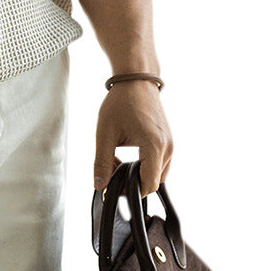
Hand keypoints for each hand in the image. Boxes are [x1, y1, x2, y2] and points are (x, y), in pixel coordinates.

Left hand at [93, 80, 172, 196]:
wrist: (136, 80)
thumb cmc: (121, 102)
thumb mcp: (105, 132)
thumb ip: (102, 161)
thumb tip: (100, 186)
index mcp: (154, 146)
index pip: (148, 185)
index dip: (131, 191)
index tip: (113, 185)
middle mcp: (168, 148)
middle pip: (153, 182)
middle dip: (132, 181)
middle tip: (111, 168)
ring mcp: (170, 145)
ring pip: (157, 174)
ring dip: (138, 173)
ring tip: (117, 159)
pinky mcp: (168, 141)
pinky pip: (159, 163)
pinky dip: (144, 165)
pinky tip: (128, 154)